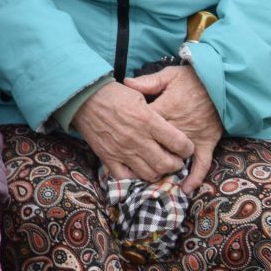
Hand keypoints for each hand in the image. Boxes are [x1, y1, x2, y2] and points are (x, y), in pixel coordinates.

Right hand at [72, 80, 192, 181]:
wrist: (83, 96)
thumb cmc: (113, 93)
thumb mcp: (139, 95)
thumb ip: (156, 114)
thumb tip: (170, 127)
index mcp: (148, 121)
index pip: (180, 144)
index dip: (187, 148)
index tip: (185, 147)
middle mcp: (138, 139)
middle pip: (168, 164)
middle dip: (176, 164)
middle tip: (174, 159)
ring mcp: (122, 150)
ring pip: (150, 174)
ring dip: (158, 172)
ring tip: (157, 164)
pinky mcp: (108, 156)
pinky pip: (126, 177)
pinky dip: (134, 175)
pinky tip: (137, 168)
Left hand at [126, 65, 223, 192]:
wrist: (221, 83)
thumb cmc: (192, 79)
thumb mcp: (169, 75)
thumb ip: (148, 82)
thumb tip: (126, 83)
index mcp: (166, 109)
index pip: (144, 124)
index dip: (132, 129)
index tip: (121, 133)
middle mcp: (179, 127)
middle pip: (156, 144)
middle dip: (144, 153)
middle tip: (131, 161)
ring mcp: (193, 137)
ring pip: (176, 157)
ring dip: (165, 168)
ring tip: (152, 181)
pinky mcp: (207, 143)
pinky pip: (203, 164)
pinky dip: (195, 178)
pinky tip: (185, 190)